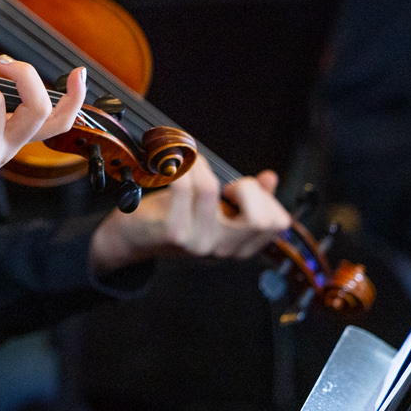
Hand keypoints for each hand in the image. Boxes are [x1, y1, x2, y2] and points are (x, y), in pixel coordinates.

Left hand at [89, 164, 286, 271]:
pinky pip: (184, 188)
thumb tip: (271, 178)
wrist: (132, 239)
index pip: (277, 224)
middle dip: (249, 190)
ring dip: (202, 166)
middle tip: (226, 184)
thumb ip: (247, 198)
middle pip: (260, 218)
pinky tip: (176, 160)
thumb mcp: (215, 210)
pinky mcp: (174, 232)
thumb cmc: (174, 217)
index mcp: (238, 246)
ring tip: (192, 162)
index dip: (266, 200)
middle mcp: (222, 249)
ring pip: (211, 190)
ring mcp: (198, 243)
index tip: (241, 190)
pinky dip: (181, 166)